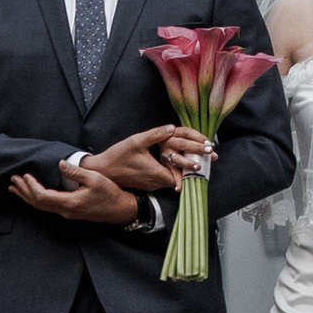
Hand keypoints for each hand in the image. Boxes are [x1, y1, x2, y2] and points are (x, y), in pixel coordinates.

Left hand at [10, 163, 139, 227]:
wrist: (121, 210)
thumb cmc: (111, 193)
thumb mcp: (95, 179)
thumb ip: (76, 172)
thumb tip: (60, 163)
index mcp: (69, 203)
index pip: (42, 196)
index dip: (31, 186)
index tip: (25, 175)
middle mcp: (65, 211)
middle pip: (38, 203)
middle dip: (24, 191)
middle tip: (13, 180)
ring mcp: (67, 213)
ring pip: (41, 207)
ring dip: (28, 197)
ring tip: (16, 189)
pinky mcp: (70, 212)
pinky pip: (48, 207)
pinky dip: (37, 200)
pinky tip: (33, 196)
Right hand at [83, 127, 210, 195]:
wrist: (102, 172)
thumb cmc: (118, 157)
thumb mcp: (137, 142)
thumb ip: (155, 134)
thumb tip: (171, 127)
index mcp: (158, 173)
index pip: (184, 171)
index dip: (197, 162)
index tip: (208, 156)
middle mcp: (158, 182)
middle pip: (183, 175)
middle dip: (196, 165)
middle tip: (210, 158)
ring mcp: (153, 185)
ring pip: (175, 176)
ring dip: (185, 168)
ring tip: (199, 159)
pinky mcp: (148, 184)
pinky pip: (166, 177)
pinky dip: (174, 170)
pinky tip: (178, 162)